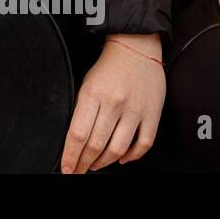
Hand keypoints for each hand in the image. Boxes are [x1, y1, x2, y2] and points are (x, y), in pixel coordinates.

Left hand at [60, 33, 165, 172]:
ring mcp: (135, 110)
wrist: (136, 47)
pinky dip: (132, 157)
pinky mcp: (153, 114)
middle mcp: (114, 103)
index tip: (67, 168)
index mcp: (93, 94)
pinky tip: (122, 159)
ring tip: (96, 166)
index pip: (77, 134)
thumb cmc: (109, 67)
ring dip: (104, 163)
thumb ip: (82, 110)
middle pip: (96, 145)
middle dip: (84, 163)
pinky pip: (144, 144)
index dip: (70, 156)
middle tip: (78, 171)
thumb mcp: (86, 83)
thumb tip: (75, 139)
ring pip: (118, 149)